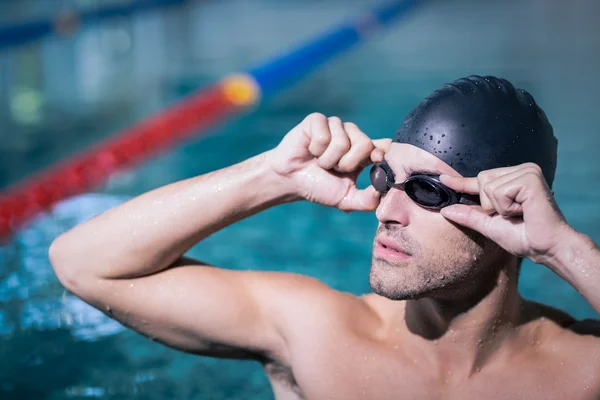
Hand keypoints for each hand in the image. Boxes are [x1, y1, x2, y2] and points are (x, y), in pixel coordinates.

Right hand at [269, 113, 390, 211]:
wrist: (290, 179)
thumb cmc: (318, 187)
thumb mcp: (346, 199)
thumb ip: (367, 200)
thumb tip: (382, 192)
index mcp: (363, 153)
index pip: (384, 146)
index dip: (383, 152)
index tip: (376, 160)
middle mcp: (352, 135)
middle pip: (365, 145)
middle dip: (347, 164)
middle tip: (333, 168)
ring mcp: (336, 126)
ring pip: (342, 142)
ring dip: (328, 159)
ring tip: (320, 161)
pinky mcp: (318, 120)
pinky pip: (324, 136)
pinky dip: (316, 150)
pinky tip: (310, 150)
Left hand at [439, 163, 573, 264]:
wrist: (547, 248)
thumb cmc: (524, 237)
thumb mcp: (490, 225)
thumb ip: (469, 215)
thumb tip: (445, 210)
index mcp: (514, 178)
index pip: (481, 179)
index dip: (461, 182)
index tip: (442, 179)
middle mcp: (522, 170)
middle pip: (482, 180)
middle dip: (489, 204)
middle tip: (513, 214)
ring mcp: (527, 172)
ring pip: (488, 186)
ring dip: (499, 207)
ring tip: (520, 213)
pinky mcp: (530, 178)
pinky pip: (499, 191)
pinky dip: (506, 207)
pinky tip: (524, 210)